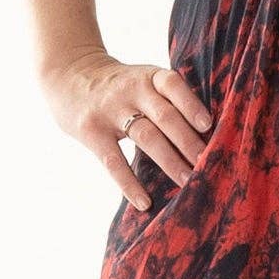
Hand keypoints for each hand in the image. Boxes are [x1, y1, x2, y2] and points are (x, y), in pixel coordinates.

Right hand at [41, 53, 212, 211]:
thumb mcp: (142, 80)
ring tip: (188, 182)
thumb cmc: (119, 87)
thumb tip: (207, 137)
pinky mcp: (91, 131)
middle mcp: (131, 90)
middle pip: (165, 116)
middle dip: (189, 142)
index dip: (191, 104)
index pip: (173, 85)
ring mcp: (110, 110)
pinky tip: (144, 202)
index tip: (209, 126)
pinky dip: (130, 184)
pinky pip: (114, 161)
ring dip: (170, 162)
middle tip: (210, 165)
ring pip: (146, 138)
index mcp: (148, 76)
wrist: (68, 75)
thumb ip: (167, 100)